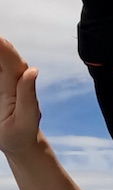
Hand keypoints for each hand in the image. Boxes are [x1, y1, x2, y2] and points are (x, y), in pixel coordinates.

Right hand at [0, 35, 41, 156]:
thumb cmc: (23, 133)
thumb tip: (33, 71)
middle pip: (1, 54)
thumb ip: (29, 96)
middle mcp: (10, 77)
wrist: (18, 143)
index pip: (12, 60)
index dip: (2, 47)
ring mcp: (1, 79)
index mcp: (21, 84)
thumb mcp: (26, 119)